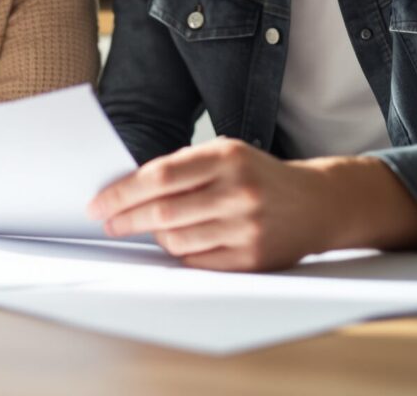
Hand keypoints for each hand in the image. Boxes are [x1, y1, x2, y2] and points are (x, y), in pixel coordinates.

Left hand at [87, 140, 416, 271]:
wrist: (317, 203)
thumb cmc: (258, 175)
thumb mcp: (226, 154)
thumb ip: (181, 168)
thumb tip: (126, 190)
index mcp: (226, 157)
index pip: (158, 177)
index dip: (122, 193)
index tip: (99, 203)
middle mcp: (237, 191)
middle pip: (162, 212)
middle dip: (126, 219)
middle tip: (108, 223)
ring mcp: (246, 227)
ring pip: (176, 240)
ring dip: (154, 237)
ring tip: (150, 229)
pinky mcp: (252, 258)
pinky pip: (197, 262)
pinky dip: (180, 254)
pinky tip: (178, 243)